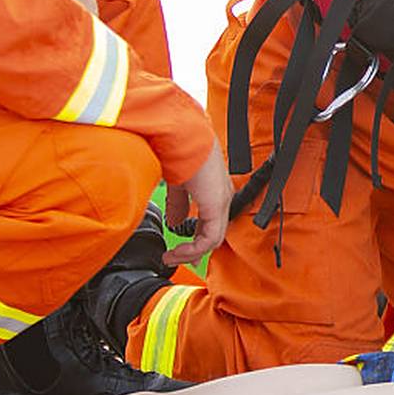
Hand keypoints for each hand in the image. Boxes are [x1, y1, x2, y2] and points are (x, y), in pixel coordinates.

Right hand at [163, 146, 231, 264]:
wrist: (182, 136)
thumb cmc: (179, 151)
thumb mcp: (178, 184)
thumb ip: (178, 204)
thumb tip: (175, 222)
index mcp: (215, 190)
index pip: (212, 223)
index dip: (196, 239)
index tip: (179, 250)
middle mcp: (222, 197)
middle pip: (214, 234)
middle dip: (194, 251)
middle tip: (174, 259)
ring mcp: (221, 202)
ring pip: (213, 240)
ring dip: (190, 253)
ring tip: (171, 257)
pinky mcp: (216, 206)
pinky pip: (209, 239)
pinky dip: (192, 249)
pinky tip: (177, 251)